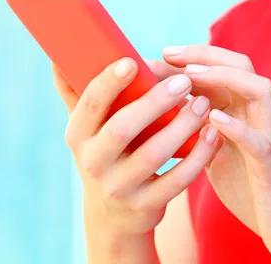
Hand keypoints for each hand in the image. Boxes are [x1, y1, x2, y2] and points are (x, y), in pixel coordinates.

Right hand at [52, 58, 221, 258]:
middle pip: (122, 129)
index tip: (133, 62)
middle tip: (183, 80)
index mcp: (77, 135)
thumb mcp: (84, 130)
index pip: (89, 105)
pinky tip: (212, 135)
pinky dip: (198, 157)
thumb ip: (74, 93)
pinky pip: (176, 180)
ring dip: (181, 127)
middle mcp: (93, 162)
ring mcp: (118, 187)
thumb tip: (57, 56)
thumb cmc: (103, 154)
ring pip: (153, 155)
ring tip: (202, 103)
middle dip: (154, 103)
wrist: (112, 215)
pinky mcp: (145, 205)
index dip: (109, 83)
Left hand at [158, 45, 270, 262]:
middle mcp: (257, 117)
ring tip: (190, 75)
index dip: (189, 59)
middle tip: (168, 54)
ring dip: (224, 77)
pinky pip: (260, 143)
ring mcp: (268, 139)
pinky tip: (214, 119)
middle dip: (204, 55)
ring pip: (260, 91)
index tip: (157, 56)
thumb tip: (158, 109)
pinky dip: (238, 128)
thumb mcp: (214, 150)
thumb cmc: (246, 185)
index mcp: (242, 112)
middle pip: (241, 67)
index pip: (220, 70)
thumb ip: (196, 127)